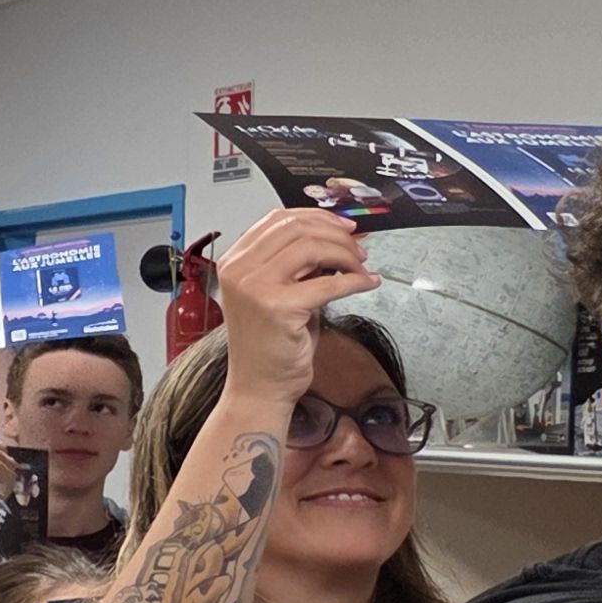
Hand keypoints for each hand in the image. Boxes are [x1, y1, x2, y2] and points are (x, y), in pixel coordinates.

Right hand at [216, 206, 378, 406]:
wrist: (259, 385)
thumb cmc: (269, 344)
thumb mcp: (277, 292)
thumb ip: (297, 265)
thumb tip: (339, 238)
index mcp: (234, 261)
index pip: (277, 219)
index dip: (317, 217)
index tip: (343, 227)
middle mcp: (239, 270)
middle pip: (296, 228)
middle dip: (336, 234)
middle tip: (358, 248)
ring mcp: (255, 287)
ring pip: (312, 247)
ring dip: (346, 254)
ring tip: (361, 267)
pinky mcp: (279, 307)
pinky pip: (329, 283)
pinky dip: (355, 280)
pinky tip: (367, 283)